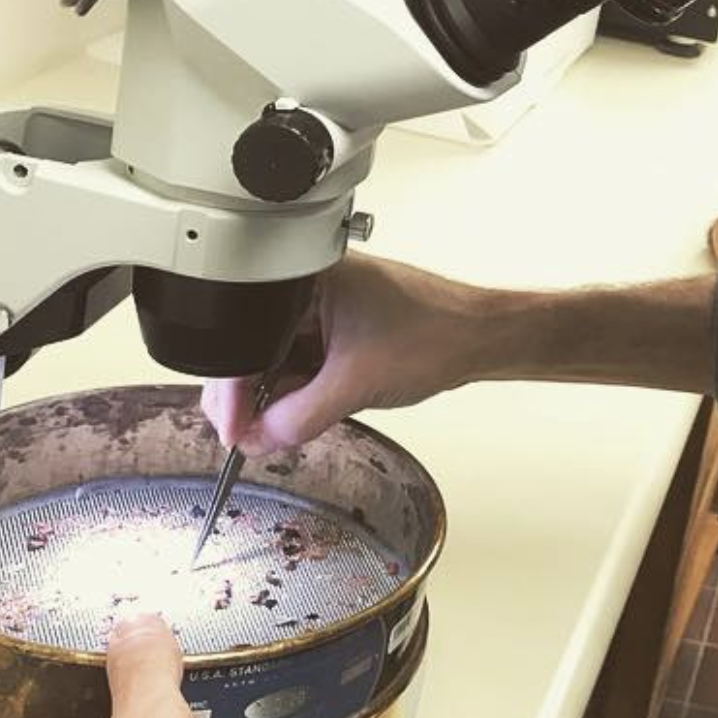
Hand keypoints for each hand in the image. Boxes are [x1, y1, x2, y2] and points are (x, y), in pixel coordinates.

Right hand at [203, 251, 488, 455]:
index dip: (232, 389)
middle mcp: (313, 286)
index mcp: (307, 278)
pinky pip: (305, 361)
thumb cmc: (437, 334)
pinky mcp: (344, 326)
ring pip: (280, 357)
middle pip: (255, 347)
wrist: (485, 337)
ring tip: (275, 429)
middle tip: (247, 435)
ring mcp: (329, 305)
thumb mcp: (353, 385)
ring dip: (276, 395)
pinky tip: (298, 413)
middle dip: (250, 396)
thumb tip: (256, 439)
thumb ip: (296, 419)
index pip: (243, 335)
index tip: (232, 427)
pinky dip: (300, 389)